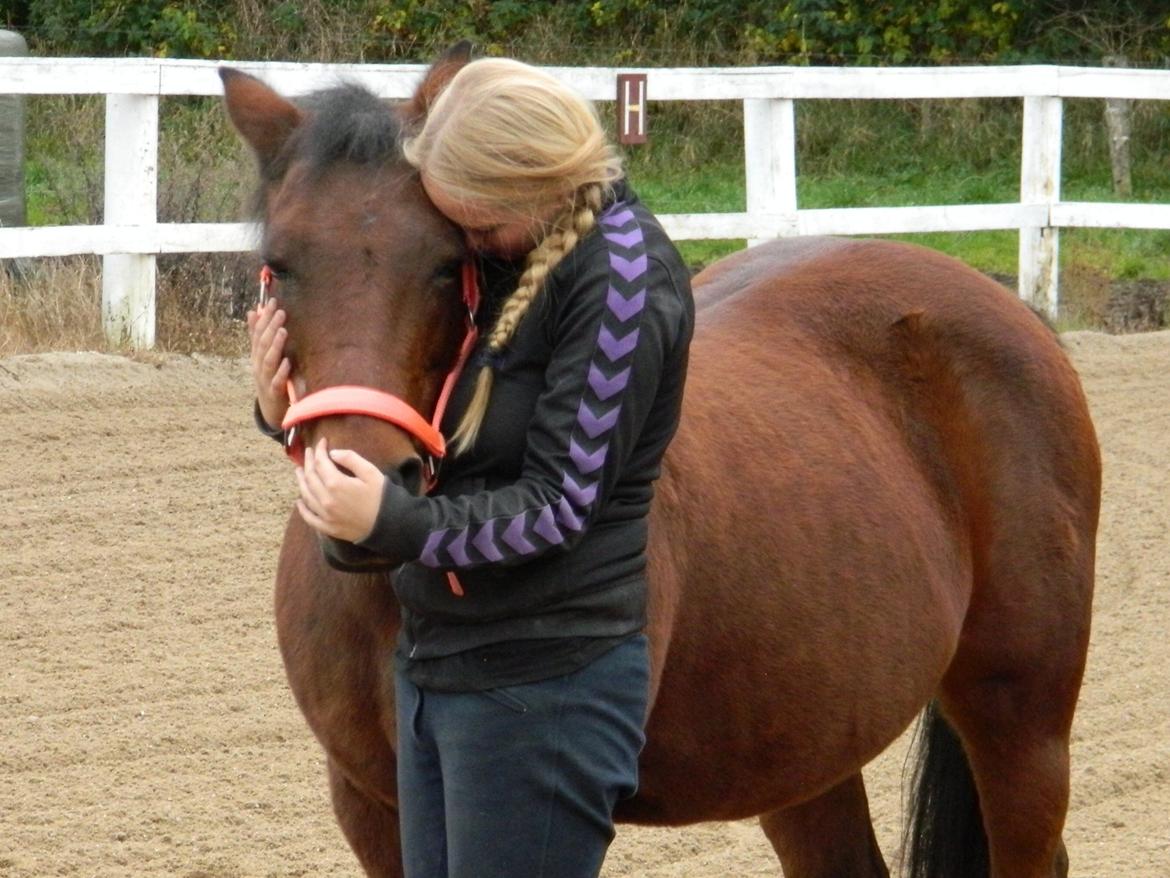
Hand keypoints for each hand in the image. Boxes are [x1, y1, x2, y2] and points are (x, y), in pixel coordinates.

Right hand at [246, 298, 290, 429]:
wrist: (270, 409)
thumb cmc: (269, 377)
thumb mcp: (262, 356)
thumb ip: (257, 335)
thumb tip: (253, 311)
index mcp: (256, 355)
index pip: (258, 333)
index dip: (264, 317)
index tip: (272, 302)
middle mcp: (258, 365)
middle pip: (262, 344)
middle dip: (271, 327)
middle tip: (281, 312)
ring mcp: (265, 379)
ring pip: (268, 361)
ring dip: (275, 346)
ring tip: (283, 331)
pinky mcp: (275, 393)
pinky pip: (277, 382)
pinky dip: (281, 371)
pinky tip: (287, 362)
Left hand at [295, 438, 386, 542]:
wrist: (389, 524)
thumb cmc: (382, 496)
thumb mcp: (370, 472)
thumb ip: (350, 459)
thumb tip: (332, 453)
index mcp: (336, 484)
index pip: (320, 462)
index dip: (319, 450)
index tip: (322, 442)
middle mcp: (325, 499)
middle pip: (310, 477)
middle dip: (308, 462)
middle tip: (309, 452)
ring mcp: (325, 515)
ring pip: (306, 495)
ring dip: (301, 481)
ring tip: (299, 470)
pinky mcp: (328, 527)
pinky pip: (309, 517)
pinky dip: (302, 509)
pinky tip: (299, 501)